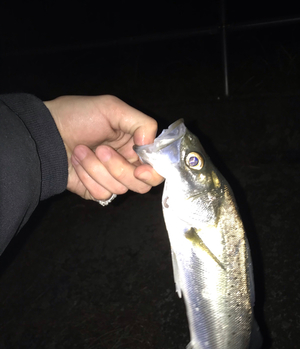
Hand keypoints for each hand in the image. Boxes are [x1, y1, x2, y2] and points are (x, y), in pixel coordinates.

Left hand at [44, 95, 163, 200]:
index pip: (159, 168)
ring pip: (121, 189)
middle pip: (142, 184)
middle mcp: (129, 165)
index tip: (140, 169)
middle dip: (120, 168)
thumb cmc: (78, 116)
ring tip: (81, 151)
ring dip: (97, 168)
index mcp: (137, 146)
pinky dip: (87, 177)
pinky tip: (76, 163)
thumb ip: (141, 123)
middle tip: (101, 150)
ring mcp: (113, 180)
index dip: (153, 172)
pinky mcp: (97, 191)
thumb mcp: (112, 108)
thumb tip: (150, 146)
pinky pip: (102, 194)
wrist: (46, 134)